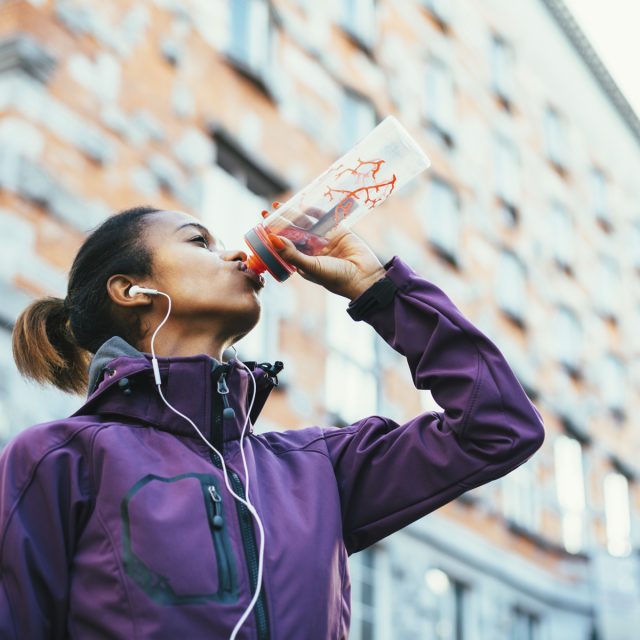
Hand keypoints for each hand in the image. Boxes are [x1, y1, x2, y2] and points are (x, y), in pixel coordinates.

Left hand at [266, 202, 385, 299]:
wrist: (364, 278)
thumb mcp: (311, 267)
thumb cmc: (336, 278)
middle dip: (280, 221)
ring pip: (306, 224)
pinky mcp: (338, 231)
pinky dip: (315, 211)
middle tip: (268, 209)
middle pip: (293, 232)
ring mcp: (324, 240)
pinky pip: (324, 218)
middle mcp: (312, 250)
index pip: (284, 245)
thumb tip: (272, 239)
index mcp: (303, 262)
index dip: (273, 235)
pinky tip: (304, 204)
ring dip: (294, 214)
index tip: (262, 224)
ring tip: (282, 205)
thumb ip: (292, 254)